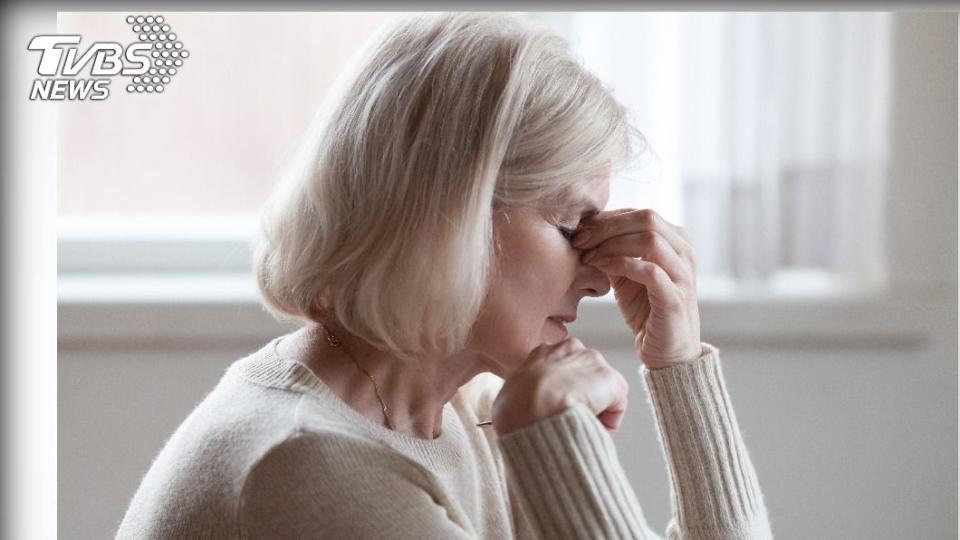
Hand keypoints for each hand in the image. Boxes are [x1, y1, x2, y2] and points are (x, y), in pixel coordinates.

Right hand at [491, 337, 627, 435]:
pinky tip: (593, 429)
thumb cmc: (515, 408)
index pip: (560, 370)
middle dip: (582, 398)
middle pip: (584, 377)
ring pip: (601, 390)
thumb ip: (522, 397)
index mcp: (543, 352)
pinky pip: (616, 406)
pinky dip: (609, 422)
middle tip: (572, 420)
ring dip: (595, 409)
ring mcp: (592, 362)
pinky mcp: (610, 380)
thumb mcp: (509, 396)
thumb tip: (523, 411)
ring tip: (581, 427)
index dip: (561, 393)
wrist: (531, 409)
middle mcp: (570, 349)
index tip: (558, 410)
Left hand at [572, 208, 701, 369]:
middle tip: (580, 239)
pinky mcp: (675, 298)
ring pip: (650, 239)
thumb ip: (614, 252)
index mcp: (676, 241)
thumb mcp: (626, 276)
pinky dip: (621, 264)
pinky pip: (650, 271)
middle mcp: (684, 253)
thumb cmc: (647, 311)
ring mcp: (683, 274)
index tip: (580, 230)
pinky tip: (601, 268)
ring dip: (612, 244)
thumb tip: (586, 232)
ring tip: (588, 256)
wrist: (668, 353)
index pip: (640, 214)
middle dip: (607, 226)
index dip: (607, 218)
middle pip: (647, 218)